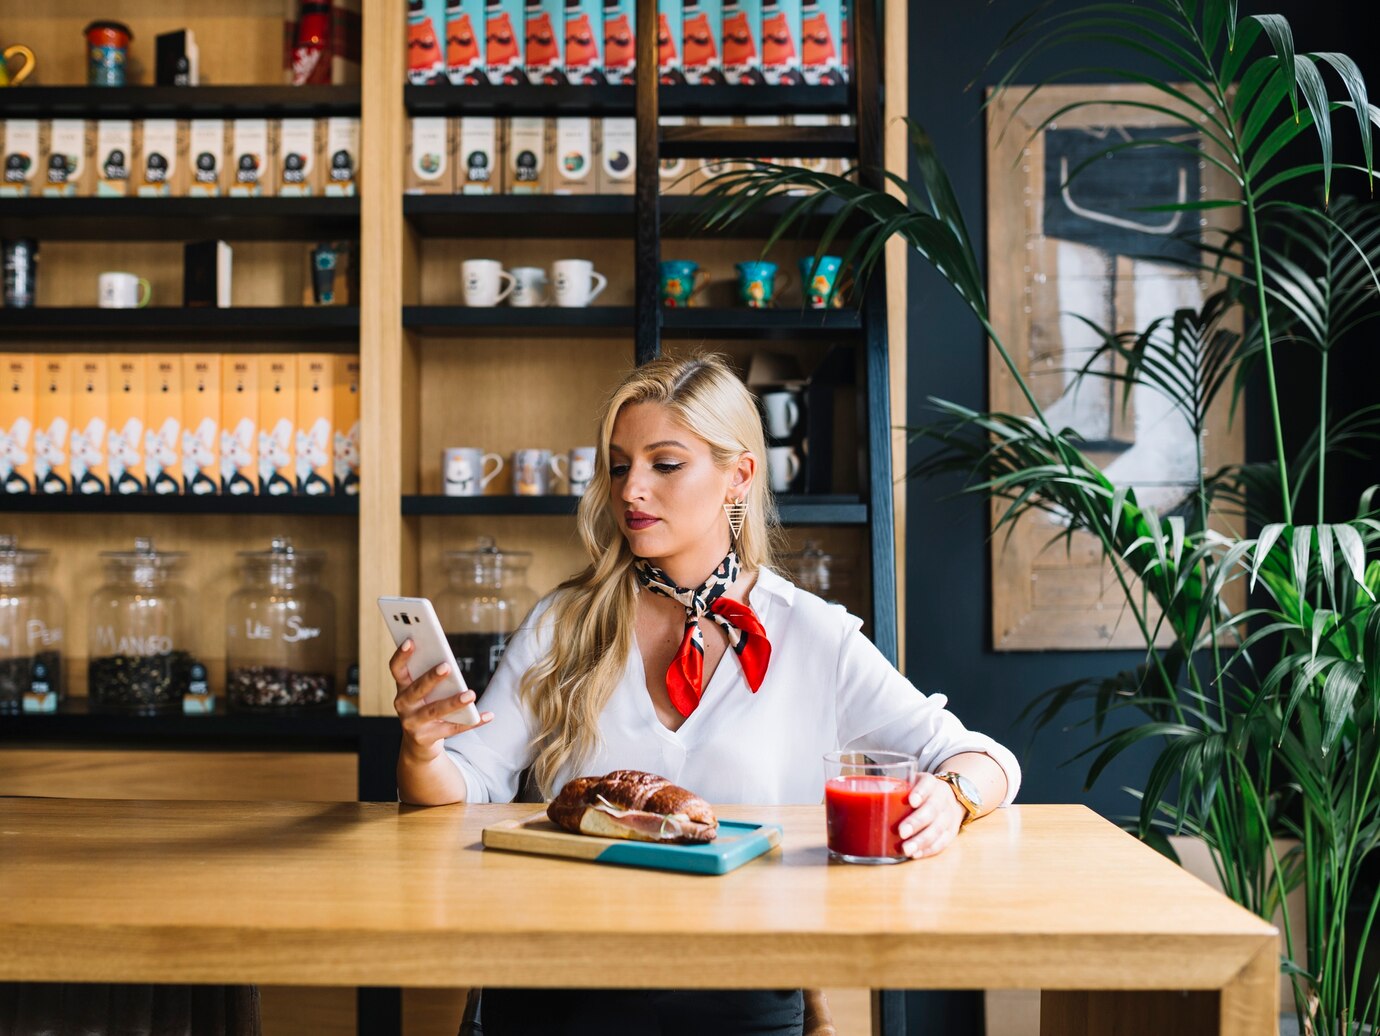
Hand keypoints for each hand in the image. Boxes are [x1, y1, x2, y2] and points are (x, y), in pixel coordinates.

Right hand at [390, 639, 491, 760]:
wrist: (418, 743)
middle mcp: (403, 705)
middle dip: (431, 678)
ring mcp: (413, 723)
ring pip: (435, 710)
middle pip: (417, 689)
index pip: (397, 669)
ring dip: (453, 702)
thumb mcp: (422, 691)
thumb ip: (430, 676)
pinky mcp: (427, 737)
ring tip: (471, 694)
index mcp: (402, 688)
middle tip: (446, 666)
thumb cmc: (424, 706)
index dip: (401, 656)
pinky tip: (488, 715)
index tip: (410, 641)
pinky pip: (453, 728)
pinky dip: (472, 722)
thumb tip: (448, 661)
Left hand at [898, 772, 966, 858]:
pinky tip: (916, 854)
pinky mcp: (951, 832)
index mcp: (930, 783)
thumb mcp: (909, 783)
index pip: (928, 783)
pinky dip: (929, 849)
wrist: (948, 800)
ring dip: (922, 840)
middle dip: (917, 822)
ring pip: (939, 828)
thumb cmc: (918, 792)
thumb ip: (890, 789)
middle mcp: (942, 798)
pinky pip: (942, 842)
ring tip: (906, 849)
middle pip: (933, 809)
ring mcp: (949, 816)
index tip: (911, 800)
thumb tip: (855, 802)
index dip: (921, 791)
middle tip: (901, 832)